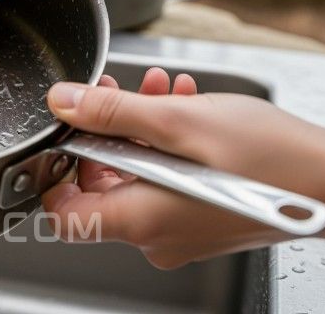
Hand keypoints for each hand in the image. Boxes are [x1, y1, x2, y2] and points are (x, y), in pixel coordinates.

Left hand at [42, 69, 324, 268]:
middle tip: (118, 92)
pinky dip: (162, 143)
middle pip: (98, 185)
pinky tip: (179, 107)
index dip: (54, 170)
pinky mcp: (196, 219)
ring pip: (132, 175)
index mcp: (140, 220)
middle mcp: (154, 235)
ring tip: (157, 89)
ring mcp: (177, 230)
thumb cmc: (270, 159)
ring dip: (137, 127)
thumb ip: (111, 112)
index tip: (62, 133)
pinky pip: (160, 181)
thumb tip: (63, 102)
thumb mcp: (178, 121)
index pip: (63, 213)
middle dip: (105, 129)